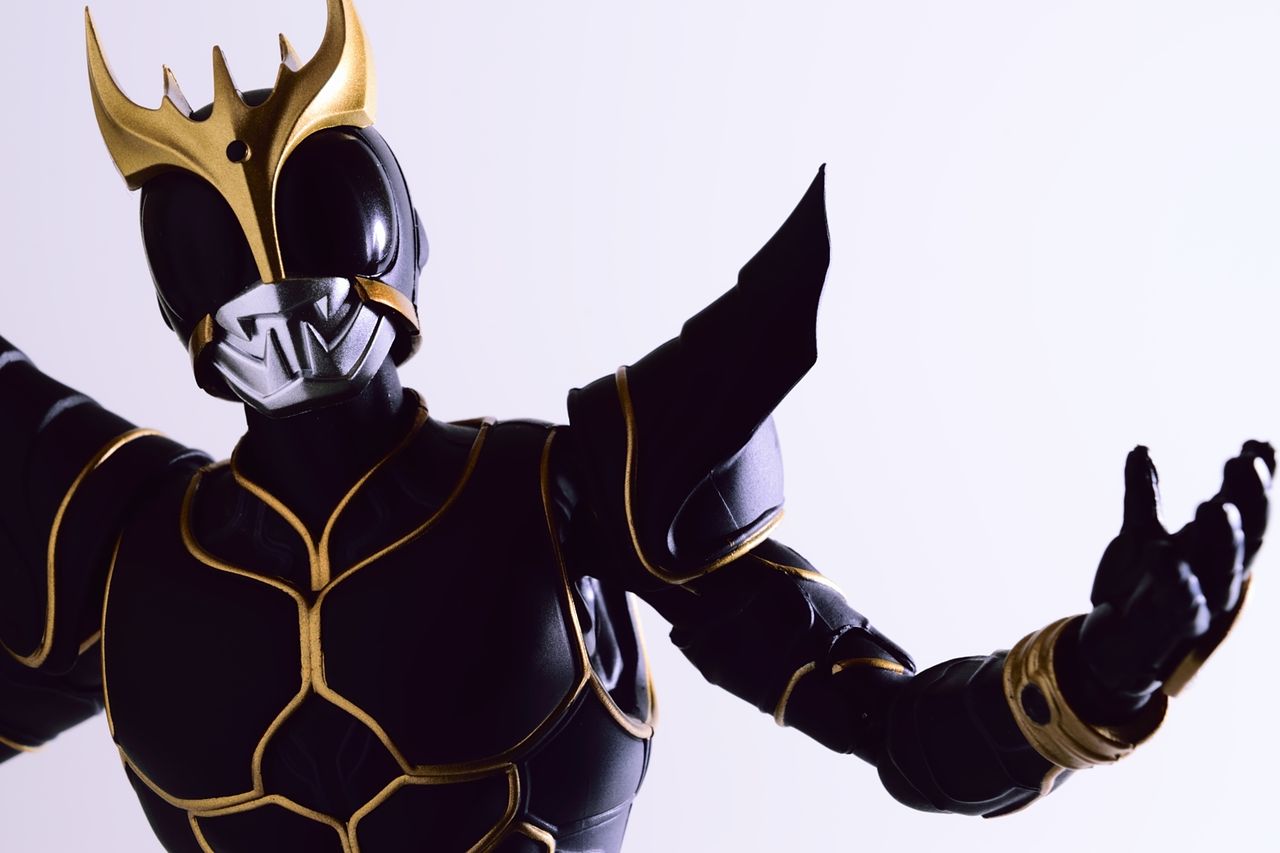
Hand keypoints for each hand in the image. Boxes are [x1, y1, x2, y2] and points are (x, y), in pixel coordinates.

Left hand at [1070, 442, 1273, 719]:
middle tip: (1247, 459)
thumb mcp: (1139, 534)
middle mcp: (1219, 574)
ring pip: (1224, 569)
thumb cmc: (1138, 590)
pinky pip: (1182, 602)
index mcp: (1215, 550)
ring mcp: (1205, 602)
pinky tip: (1166, 554)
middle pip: (1249, 536)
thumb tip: (1142, 449)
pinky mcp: (1176, 627)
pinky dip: (1176, 578)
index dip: (1255, 480)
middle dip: (1252, 498)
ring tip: (1216, 504)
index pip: (1245, 511)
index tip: (1256, 443)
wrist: (1114, 645)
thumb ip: (1144, 494)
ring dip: (1224, 538)